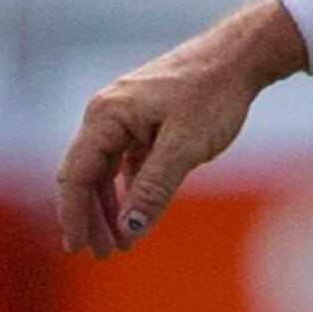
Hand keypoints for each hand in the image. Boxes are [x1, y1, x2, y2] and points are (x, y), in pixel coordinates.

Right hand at [52, 0, 306, 256]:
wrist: (238, 57)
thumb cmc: (212, 94)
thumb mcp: (184, 147)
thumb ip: (153, 188)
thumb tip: (129, 228)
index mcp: (106, 116)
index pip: (75, 174)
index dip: (74, 215)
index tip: (80, 249)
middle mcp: (106, 114)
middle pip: (84, 175)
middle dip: (91, 217)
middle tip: (105, 254)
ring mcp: (123, 117)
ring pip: (103, 171)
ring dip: (109, 207)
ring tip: (121, 241)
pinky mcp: (141, 121)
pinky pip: (123, 162)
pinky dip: (127, 190)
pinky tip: (136, 213)